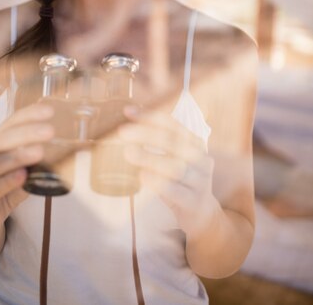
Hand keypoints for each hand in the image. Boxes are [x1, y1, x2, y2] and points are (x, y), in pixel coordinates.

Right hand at [0, 104, 53, 231]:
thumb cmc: (7, 185)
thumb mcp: (24, 167)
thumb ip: (38, 156)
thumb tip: (70, 146)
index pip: (11, 123)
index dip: (29, 115)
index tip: (49, 111)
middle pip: (3, 140)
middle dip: (27, 133)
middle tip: (50, 131)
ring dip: (19, 156)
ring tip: (39, 152)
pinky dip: (9, 181)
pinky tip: (23, 176)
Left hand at [119, 107, 218, 239]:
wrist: (203, 214)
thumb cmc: (182, 181)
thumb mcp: (175, 158)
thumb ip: (158, 140)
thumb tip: (129, 117)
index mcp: (196, 144)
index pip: (173, 125)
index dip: (151, 116)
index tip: (128, 111)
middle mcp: (201, 159)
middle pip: (174, 143)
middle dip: (147, 134)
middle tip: (122, 132)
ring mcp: (200, 182)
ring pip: (175, 167)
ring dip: (150, 157)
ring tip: (128, 152)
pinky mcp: (194, 202)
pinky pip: (176, 191)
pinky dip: (158, 182)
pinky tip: (143, 176)